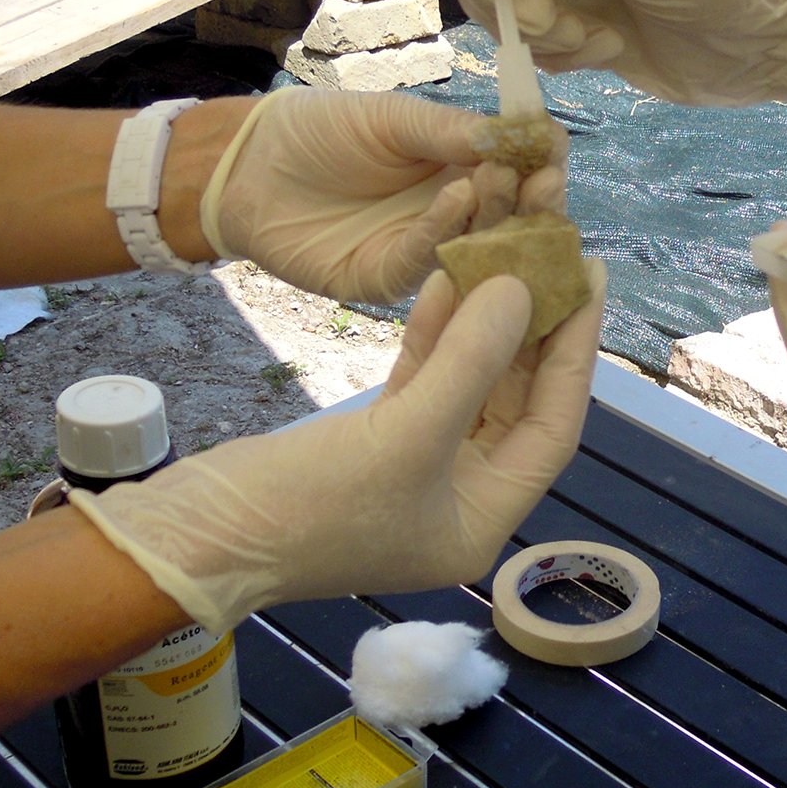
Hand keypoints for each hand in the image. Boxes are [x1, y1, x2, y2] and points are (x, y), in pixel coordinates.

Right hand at [69, 260, 606, 632]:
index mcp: (484, 520)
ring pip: (469, 384)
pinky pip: (424, 380)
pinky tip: (450, 276)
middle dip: (536, 330)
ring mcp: (417, 470)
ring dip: (486, 322)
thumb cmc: (310, 506)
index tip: (590, 279)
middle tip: (559, 254)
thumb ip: (470, 361)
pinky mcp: (374, 443)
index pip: (553, 426)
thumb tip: (523, 290)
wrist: (196, 537)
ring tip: (512, 250)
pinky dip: (435, 334)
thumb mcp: (404, 434)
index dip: (574, 352)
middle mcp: (461, 498)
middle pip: (516, 401)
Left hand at [197, 86, 567, 302]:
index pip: (517, 170)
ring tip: (507, 182)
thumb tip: (515, 134)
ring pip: (476, 242)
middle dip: (532, 196)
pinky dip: (445, 228)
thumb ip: (449, 131)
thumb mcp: (391, 117)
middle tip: (546, 180)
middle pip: (509, 215)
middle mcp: (452, 213)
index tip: (553, 151)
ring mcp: (422, 249)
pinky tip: (457, 198)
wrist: (246, 165)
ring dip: (496, 213)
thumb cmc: (317, 130)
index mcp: (460, 168)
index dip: (538, 161)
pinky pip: (426, 258)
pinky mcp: (387, 278)